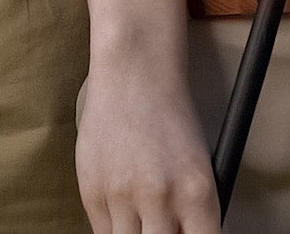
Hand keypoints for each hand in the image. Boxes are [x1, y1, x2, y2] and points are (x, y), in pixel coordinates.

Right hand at [77, 60, 221, 233]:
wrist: (133, 73)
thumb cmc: (170, 117)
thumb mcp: (198, 166)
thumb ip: (192, 213)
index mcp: (197, 192)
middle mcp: (160, 197)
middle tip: (162, 226)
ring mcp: (122, 195)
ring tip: (143, 216)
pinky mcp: (91, 191)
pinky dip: (116, 228)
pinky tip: (124, 207)